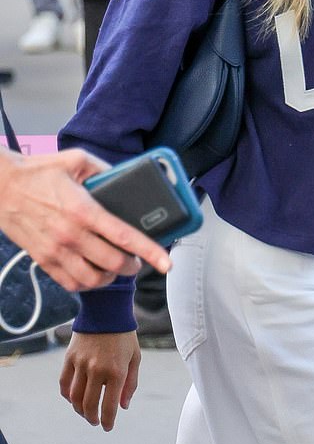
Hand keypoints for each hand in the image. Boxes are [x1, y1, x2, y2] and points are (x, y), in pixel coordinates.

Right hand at [0, 147, 170, 291]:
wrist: (1, 187)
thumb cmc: (38, 171)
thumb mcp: (77, 160)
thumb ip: (105, 170)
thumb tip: (125, 178)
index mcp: (84, 209)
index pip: (124, 236)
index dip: (150, 251)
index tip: (166, 262)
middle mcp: (71, 234)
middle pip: (113, 263)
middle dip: (133, 265)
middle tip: (137, 260)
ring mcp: (56, 251)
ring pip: (93, 280)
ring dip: (110, 277)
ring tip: (116, 267)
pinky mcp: (43, 260)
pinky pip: (71, 283)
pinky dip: (87, 284)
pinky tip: (93, 272)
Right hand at [60, 331, 139, 429]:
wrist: (107, 310)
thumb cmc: (124, 335)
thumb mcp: (134, 357)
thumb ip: (131, 383)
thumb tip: (123, 406)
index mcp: (116, 371)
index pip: (109, 407)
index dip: (107, 421)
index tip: (107, 427)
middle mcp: (97, 369)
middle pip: (89, 406)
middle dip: (92, 418)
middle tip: (95, 421)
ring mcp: (82, 364)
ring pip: (74, 398)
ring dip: (79, 409)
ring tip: (85, 411)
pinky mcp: (70, 357)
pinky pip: (64, 383)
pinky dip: (67, 395)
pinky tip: (73, 398)